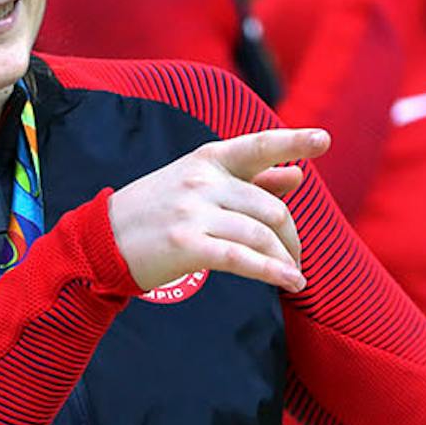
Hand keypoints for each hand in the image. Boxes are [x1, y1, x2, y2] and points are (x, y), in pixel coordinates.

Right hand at [107, 128, 328, 293]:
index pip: (257, 146)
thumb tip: (297, 175)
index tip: (324, 141)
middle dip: (291, 238)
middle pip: (271, 208)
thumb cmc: (155, 212)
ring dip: (285, 260)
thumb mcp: (198, 186)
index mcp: (207, 160)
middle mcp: (203, 181)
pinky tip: (290, 283)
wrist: (101, 241)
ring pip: (261, 235)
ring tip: (293, 276)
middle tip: (295, 259)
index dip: (293, 141)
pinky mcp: (187, 245)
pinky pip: (243, 258)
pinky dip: (272, 272)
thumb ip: (250, 180)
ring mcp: (194, 212)